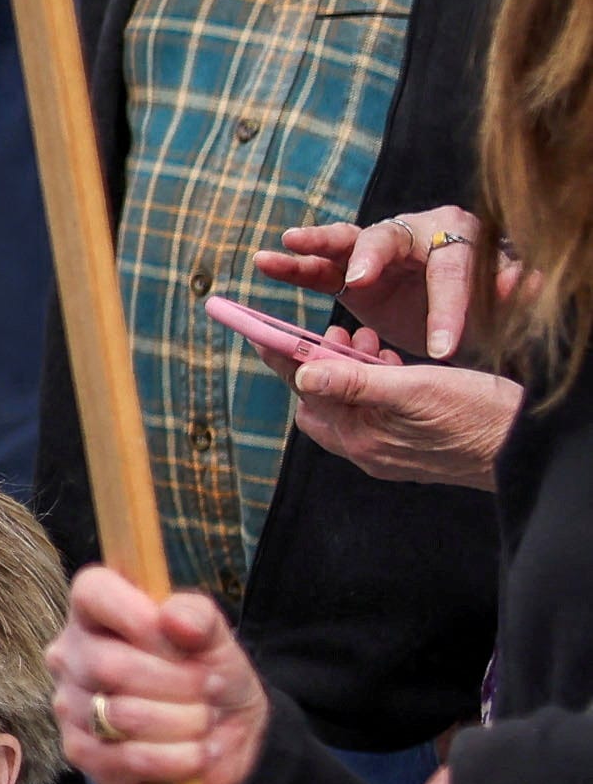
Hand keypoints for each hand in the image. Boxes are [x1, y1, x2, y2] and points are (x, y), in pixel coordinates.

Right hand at [49, 564, 269, 783]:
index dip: (138, 615)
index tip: (180, 639)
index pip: (92, 591)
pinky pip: (126, 758)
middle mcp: (71, 655)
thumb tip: (174, 619)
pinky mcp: (80, 753)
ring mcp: (69, 706)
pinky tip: (195, 753)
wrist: (223, 739)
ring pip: (121, 715)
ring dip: (184, 723)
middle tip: (210, 688)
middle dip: (178, 683)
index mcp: (97, 614)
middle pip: (108, 665)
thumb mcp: (218, 640)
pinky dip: (176, 759)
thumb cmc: (210, 677)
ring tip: (204, 722)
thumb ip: (199, 617)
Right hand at [262, 209, 499, 362]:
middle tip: (360, 281)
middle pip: (387, 237)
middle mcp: (414, 233)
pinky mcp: (349, 271)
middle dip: (372, 259)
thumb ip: (512, 290)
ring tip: (289, 244)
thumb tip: (527, 278)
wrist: (462, 311)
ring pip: (344, 240)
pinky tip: (268, 262)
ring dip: (316, 243)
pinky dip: (295, 263)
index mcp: (458, 239)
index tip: (442, 350)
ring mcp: (377, 249)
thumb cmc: (484, 302)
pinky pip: (320, 265)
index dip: (447, 309)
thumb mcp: (503, 302)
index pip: (451, 271)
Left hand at [293, 357, 522, 488]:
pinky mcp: (406, 446)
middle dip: (319, 364)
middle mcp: (367, 450)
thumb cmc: (476, 415)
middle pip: (319, 402)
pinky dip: (372, 385)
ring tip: (366, 344)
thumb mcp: (413, 389)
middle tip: (335, 335)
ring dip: (349, 371)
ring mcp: (386, 451)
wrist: (523, 448)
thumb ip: (354, 382)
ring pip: (348, 404)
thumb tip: (302, 374)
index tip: (260, 332)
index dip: (282, 359)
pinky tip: (388, 365)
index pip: (305, 392)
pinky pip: (373, 413)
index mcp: (360, 437)